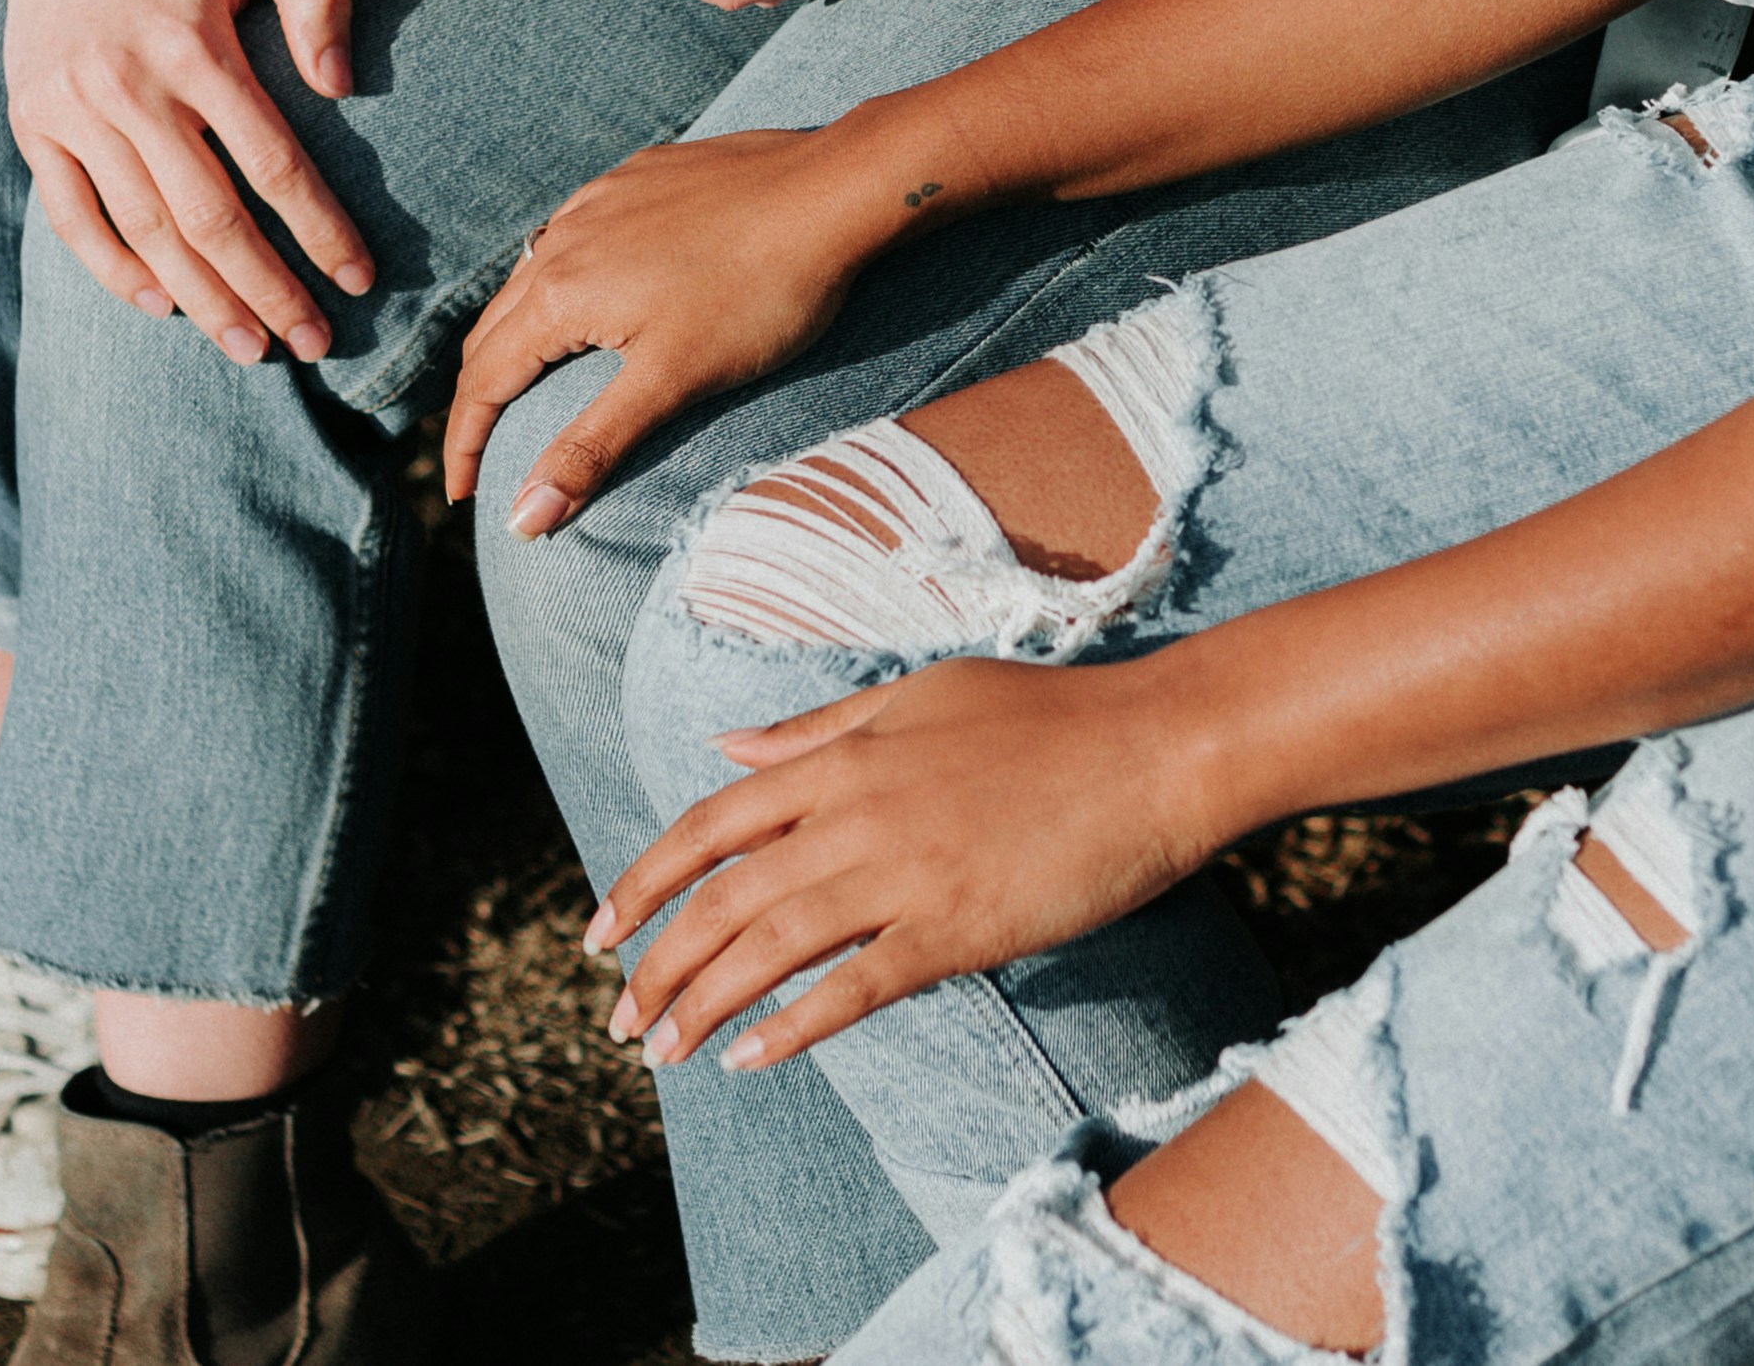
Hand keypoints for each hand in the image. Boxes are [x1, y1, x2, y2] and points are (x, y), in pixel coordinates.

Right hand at [4, 0, 373, 362]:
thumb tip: (339, 89)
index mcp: (195, 45)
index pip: (271, 161)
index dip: (319, 228)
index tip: (359, 278)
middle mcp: (131, 86)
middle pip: (208, 216)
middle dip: (267, 288)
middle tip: (314, 342)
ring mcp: (73, 111)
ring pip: (144, 230)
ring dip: (201, 298)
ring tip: (251, 347)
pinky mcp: (34, 126)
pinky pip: (71, 219)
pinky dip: (114, 270)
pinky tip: (163, 306)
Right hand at [440, 129, 904, 529]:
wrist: (832, 191)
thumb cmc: (760, 293)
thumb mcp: (673, 381)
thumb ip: (591, 448)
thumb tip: (520, 520)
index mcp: (559, 291)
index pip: (483, 379)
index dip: (464, 443)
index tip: (458, 495)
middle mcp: (562, 238)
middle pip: (493, 328)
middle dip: (479, 394)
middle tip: (481, 449)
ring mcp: (599, 199)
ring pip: (530, 276)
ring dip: (516, 334)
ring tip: (525, 380)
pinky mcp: (638, 176)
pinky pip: (574, 233)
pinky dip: (560, 280)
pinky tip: (590, 293)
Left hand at [586, 655, 1222, 1072]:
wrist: (1155, 745)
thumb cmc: (1047, 715)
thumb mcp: (918, 694)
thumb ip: (817, 725)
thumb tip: (725, 743)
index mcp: (842, 756)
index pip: (709, 822)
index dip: (642, 881)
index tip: (597, 932)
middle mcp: (854, 813)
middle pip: (724, 897)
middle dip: (658, 964)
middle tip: (620, 1022)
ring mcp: (904, 872)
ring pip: (772, 945)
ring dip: (706, 1004)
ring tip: (665, 1055)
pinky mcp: (957, 927)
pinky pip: (855, 987)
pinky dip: (794, 1026)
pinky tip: (752, 1058)